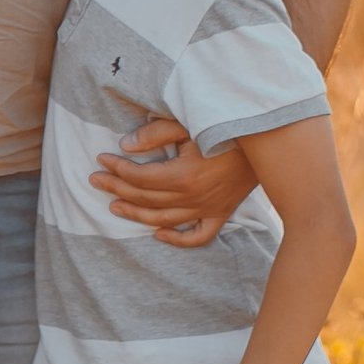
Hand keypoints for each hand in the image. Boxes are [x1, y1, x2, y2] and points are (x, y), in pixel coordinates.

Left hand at [92, 119, 255, 247]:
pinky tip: (158, 234)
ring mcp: (207, 209)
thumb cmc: (224, 128)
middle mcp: (193, 198)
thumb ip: (156, 134)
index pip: (139, 177)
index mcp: (183, 175)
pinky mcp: (220, 214)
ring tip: (114, 206)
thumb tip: (126, 146)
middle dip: (117, 188)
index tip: (101, 160)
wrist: (267, 144)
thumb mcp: (188, 123)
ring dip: (135, 213)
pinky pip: (197, 236)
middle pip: (145, 198)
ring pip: (162, 220)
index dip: (116, 169)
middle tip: (96, 180)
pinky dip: (177, 239)